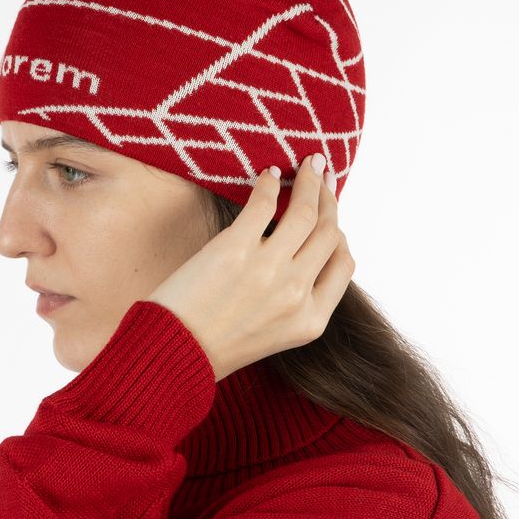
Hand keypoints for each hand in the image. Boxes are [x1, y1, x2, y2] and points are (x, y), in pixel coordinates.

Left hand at [145, 156, 354, 381]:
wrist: (174, 353)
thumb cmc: (217, 344)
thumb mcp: (275, 333)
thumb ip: (297, 300)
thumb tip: (305, 251)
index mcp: (311, 320)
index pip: (344, 264)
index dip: (340, 234)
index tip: (331, 216)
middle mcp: (297, 294)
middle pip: (329, 233)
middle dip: (329, 199)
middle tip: (322, 176)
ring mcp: (269, 270)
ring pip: (306, 212)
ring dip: (309, 182)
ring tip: (306, 165)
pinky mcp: (236, 249)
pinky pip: (264, 204)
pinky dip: (270, 183)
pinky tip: (269, 175)